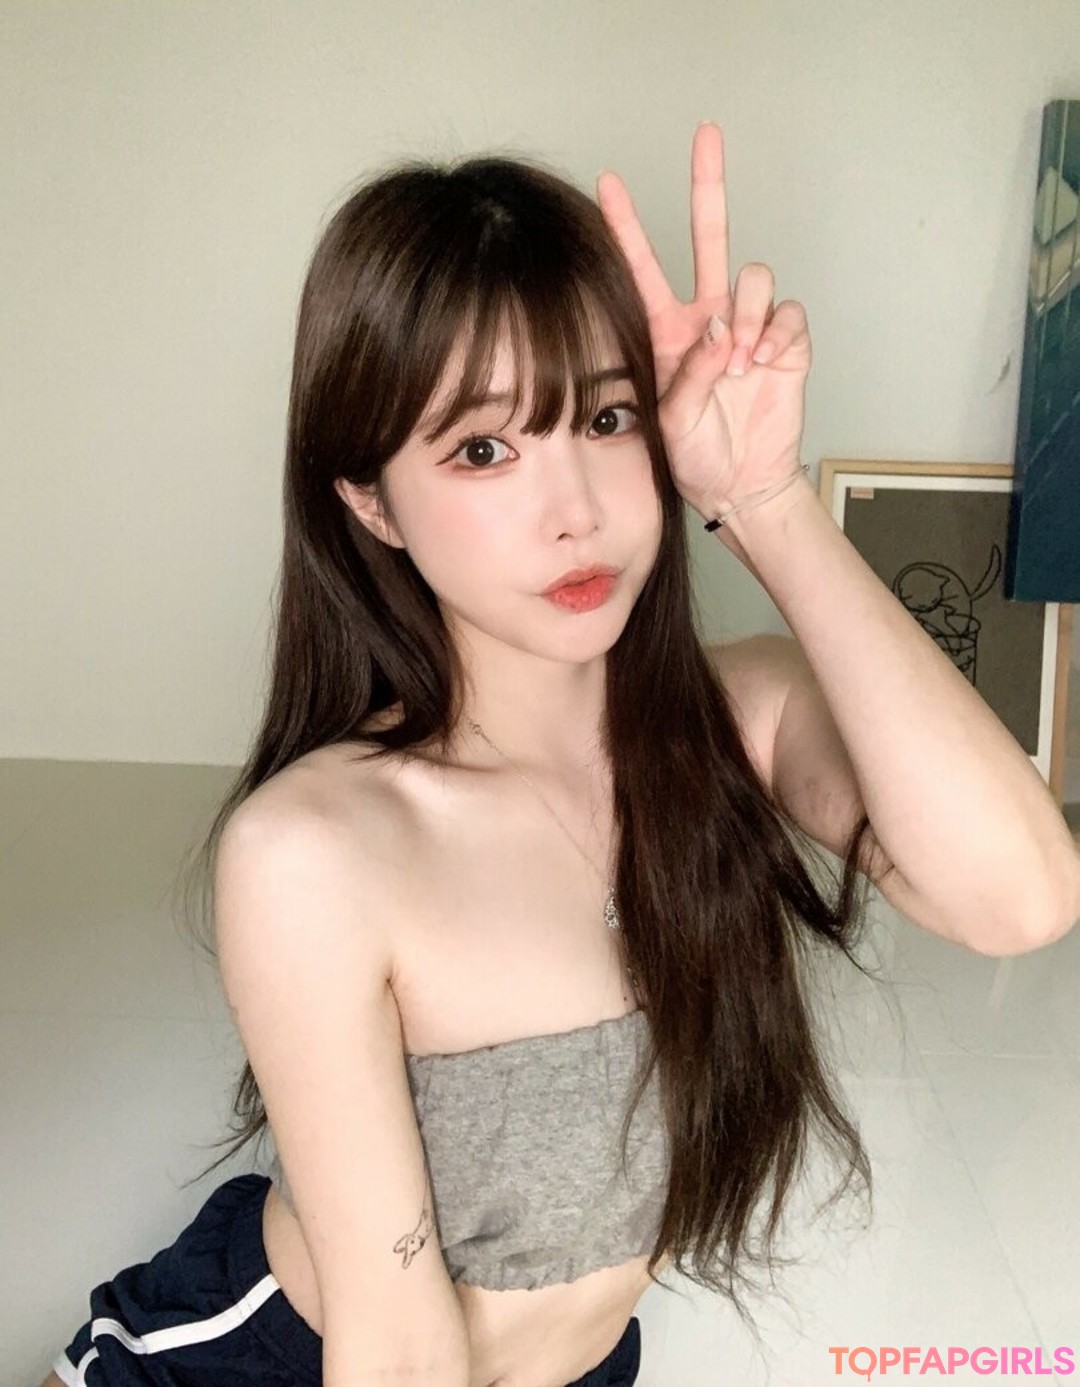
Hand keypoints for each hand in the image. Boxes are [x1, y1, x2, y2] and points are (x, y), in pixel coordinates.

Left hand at [596, 122, 811, 518]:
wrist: (742, 484)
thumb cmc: (696, 456)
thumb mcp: (671, 422)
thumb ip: (690, 374)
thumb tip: (721, 333)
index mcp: (668, 333)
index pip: (643, 270)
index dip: (626, 226)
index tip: (606, 182)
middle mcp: (709, 319)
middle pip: (709, 238)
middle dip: (708, 185)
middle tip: (706, 135)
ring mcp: (749, 327)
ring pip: (753, 276)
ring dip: (747, 315)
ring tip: (740, 362)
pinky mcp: (786, 341)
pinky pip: (788, 313)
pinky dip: (777, 335)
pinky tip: (764, 366)